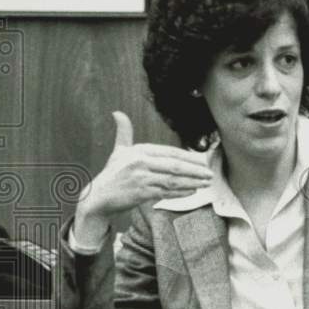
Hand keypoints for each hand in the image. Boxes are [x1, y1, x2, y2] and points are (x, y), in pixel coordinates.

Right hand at [74, 111, 212, 243]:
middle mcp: (141, 162)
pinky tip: (192, 192)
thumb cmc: (113, 173)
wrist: (98, 196)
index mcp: (139, 151)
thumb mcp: (119, 150)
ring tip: (205, 183)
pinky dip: (180, 192)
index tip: (203, 162)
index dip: (189, 157)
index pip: (170, 152)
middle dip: (195, 171)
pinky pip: (166, 192)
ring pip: (173, 180)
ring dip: (192, 182)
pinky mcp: (141, 193)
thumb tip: (117, 112)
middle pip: (175, 166)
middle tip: (210, 174)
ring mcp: (141, 178)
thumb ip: (123, 132)